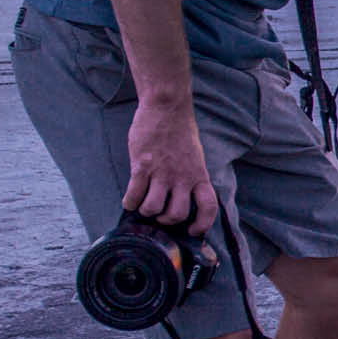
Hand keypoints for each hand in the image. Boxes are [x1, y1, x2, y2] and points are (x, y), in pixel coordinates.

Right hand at [121, 100, 218, 235]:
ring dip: (146, 212)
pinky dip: (130, 203)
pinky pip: (134, 194)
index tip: (193, 231)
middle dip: (166, 221)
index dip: (202, 224)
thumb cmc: (180, 132)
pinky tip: (129, 201)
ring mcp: (162, 172)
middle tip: (160, 216)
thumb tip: (182, 196)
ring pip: (153, 208)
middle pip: (176, 214)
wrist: (167, 107)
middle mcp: (182, 177)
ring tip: (143, 206)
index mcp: (199, 175)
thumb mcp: (195, 157)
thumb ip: (191, 176)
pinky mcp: (142, 166)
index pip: (208, 207)